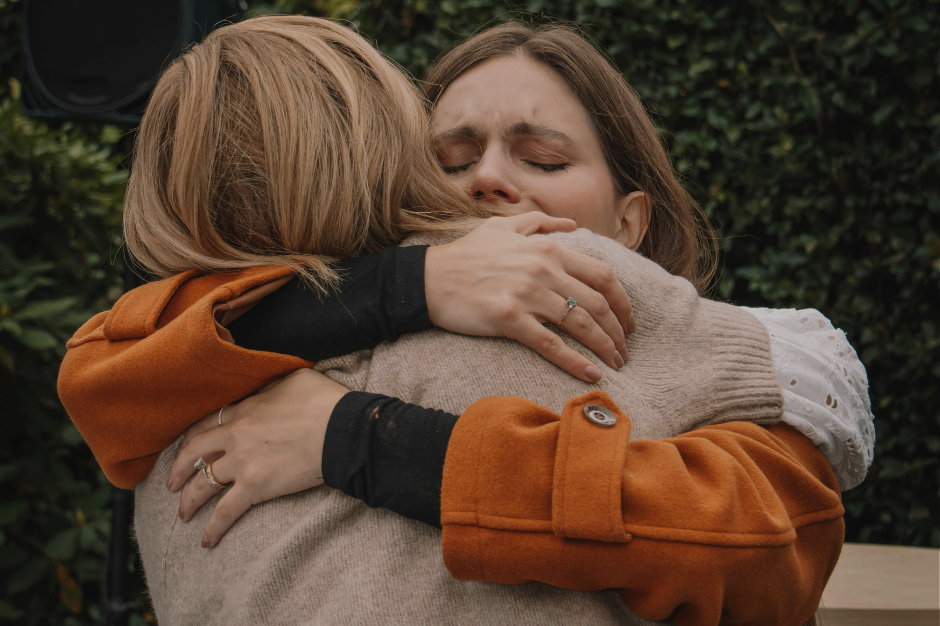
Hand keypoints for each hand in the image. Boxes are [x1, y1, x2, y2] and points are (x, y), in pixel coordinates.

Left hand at [167, 369, 347, 547]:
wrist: (341, 430)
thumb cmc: (326, 402)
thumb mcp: (296, 379)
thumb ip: (273, 385)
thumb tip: (270, 388)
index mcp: (246, 409)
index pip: (209, 423)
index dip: (193, 437)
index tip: (187, 447)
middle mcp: (236, 435)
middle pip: (196, 453)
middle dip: (180, 469)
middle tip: (172, 483)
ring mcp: (242, 462)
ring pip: (204, 483)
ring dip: (190, 501)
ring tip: (184, 513)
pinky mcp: (255, 487)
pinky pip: (225, 511)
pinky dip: (213, 528)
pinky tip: (206, 540)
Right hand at [425, 212, 634, 382]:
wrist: (427, 279)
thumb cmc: (465, 254)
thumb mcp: (502, 226)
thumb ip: (540, 223)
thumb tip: (572, 225)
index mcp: (548, 249)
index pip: (601, 275)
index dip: (622, 302)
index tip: (628, 321)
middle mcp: (543, 270)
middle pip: (597, 304)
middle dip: (619, 331)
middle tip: (625, 350)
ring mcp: (527, 295)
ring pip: (581, 326)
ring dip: (605, 348)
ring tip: (616, 364)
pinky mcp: (510, 320)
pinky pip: (552, 345)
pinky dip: (576, 362)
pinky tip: (592, 375)